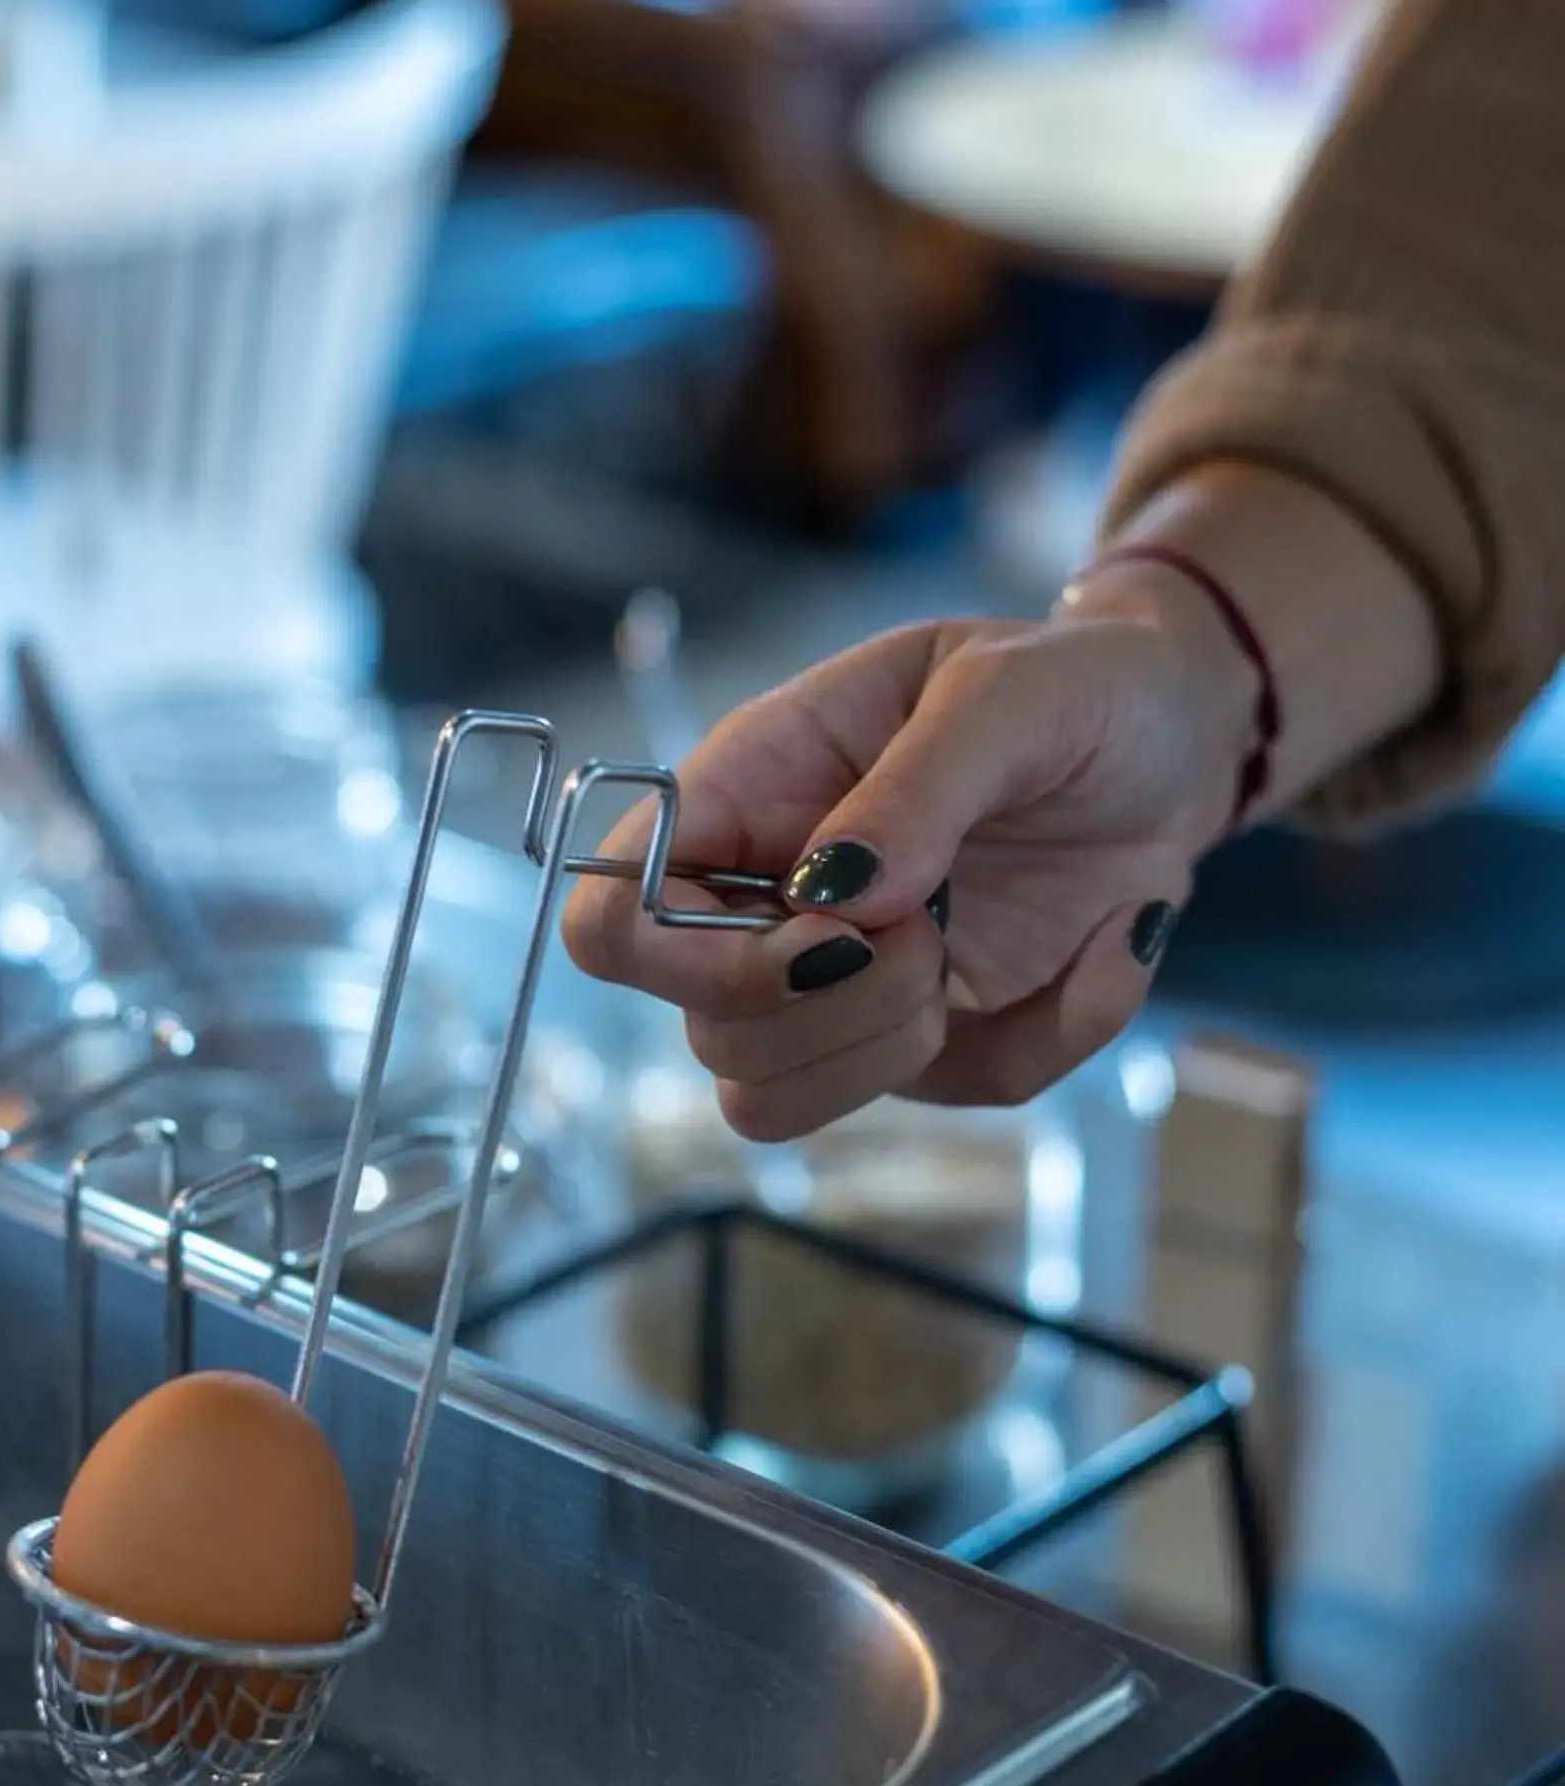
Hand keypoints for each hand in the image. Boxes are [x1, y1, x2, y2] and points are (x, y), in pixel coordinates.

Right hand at [564, 576, 1258, 1130]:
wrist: (1176, 741)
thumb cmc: (1070, 685)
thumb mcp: (1003, 692)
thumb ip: (916, 785)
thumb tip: (833, 897)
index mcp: (746, 799)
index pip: (609, 918)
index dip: (668, 956)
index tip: (806, 930)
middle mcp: (772, 905)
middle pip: (703, 1033)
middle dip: (824, 1003)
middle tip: (924, 923)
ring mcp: (846, 985)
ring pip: (782, 1100)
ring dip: (896, 1042)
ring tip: (972, 941)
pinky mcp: (938, 1038)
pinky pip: (956, 1096)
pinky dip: (1052, 1036)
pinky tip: (1105, 945)